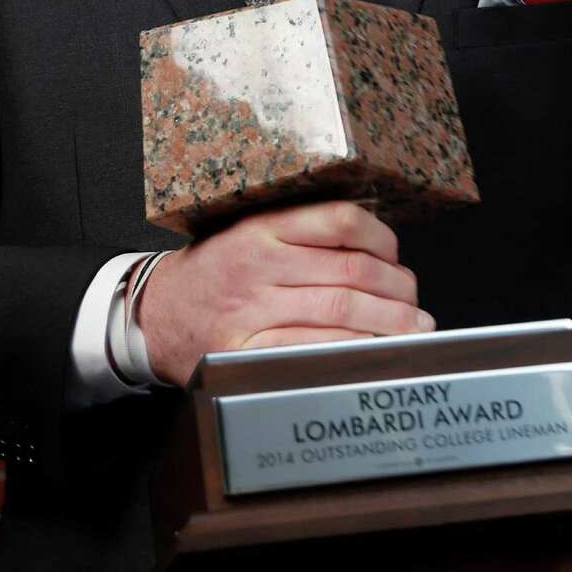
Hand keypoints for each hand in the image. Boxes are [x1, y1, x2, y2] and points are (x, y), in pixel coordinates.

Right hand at [135, 201, 433, 386]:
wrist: (155, 314)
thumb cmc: (213, 273)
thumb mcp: (248, 233)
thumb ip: (301, 234)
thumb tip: (375, 248)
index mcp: (263, 227)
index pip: (340, 221)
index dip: (382, 237)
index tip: (396, 253)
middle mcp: (259, 264)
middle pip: (351, 271)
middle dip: (398, 288)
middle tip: (415, 301)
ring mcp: (252, 309)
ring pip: (341, 310)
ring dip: (389, 322)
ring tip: (413, 328)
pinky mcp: (246, 350)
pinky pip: (314, 347)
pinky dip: (354, 349)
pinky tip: (376, 350)